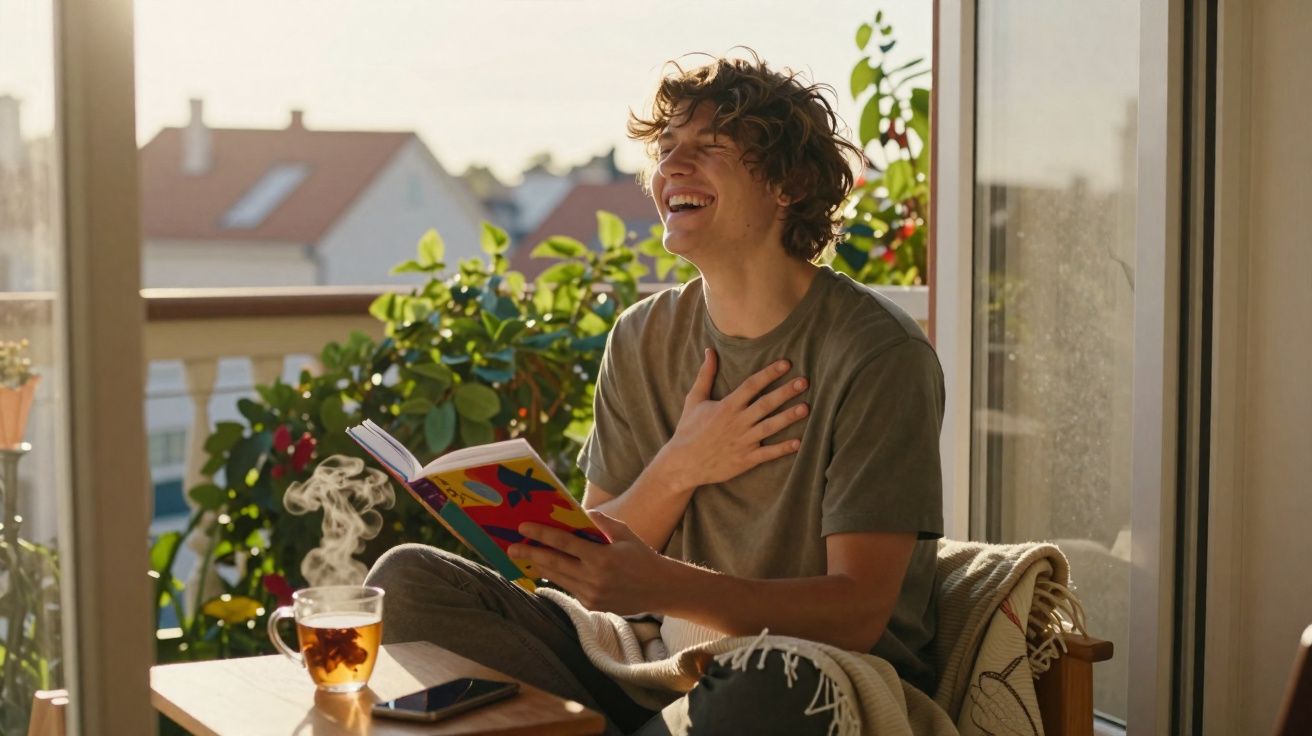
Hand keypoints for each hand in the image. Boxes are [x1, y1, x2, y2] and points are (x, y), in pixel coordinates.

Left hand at [507, 512, 669, 614]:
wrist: (660, 589)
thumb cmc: (642, 557)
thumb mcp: (624, 533)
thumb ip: (601, 522)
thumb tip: (580, 512)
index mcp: (601, 558)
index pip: (563, 543)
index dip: (541, 534)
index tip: (523, 527)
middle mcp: (593, 578)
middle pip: (554, 563)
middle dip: (530, 554)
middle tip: (512, 547)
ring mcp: (592, 595)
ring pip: (558, 578)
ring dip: (540, 567)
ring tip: (525, 557)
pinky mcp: (592, 605)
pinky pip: (570, 588)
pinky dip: (558, 578)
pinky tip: (547, 570)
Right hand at [656, 349, 808, 488]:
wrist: (683, 464)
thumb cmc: (688, 430)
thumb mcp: (694, 399)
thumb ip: (705, 375)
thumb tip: (709, 351)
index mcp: (727, 406)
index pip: (752, 385)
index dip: (769, 373)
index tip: (786, 364)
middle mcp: (737, 422)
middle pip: (766, 404)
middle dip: (785, 392)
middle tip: (804, 382)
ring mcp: (743, 441)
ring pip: (770, 427)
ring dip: (789, 417)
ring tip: (805, 408)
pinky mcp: (746, 460)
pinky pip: (768, 453)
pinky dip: (783, 448)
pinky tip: (798, 442)